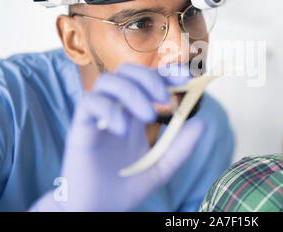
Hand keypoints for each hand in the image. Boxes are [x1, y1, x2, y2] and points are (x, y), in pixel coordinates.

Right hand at [30, 63, 204, 211]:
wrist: (101, 210)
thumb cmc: (128, 187)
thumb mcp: (163, 167)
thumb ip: (181, 147)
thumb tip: (202, 123)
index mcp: (136, 114)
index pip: (149, 80)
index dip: (167, 73)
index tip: (187, 78)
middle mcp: (117, 109)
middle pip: (127, 71)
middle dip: (148, 77)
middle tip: (165, 98)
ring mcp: (97, 116)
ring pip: (107, 81)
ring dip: (131, 91)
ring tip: (148, 116)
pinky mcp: (80, 128)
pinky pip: (89, 103)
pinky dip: (109, 109)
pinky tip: (122, 130)